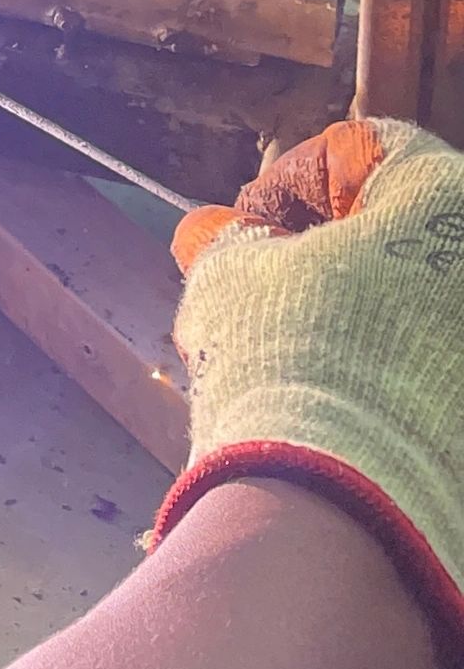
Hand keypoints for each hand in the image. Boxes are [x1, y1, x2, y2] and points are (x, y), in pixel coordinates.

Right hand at [161, 117, 463, 668]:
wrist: (352, 517)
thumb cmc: (291, 366)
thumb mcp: (232, 281)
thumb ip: (235, 242)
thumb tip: (227, 237)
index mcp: (448, 197)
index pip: (368, 151)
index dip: (294, 186)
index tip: (248, 234)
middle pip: (418, 236)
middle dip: (347, 260)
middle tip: (280, 300)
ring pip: (437, 314)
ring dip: (385, 325)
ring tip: (317, 366)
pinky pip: (444, 379)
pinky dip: (417, 388)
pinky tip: (363, 417)